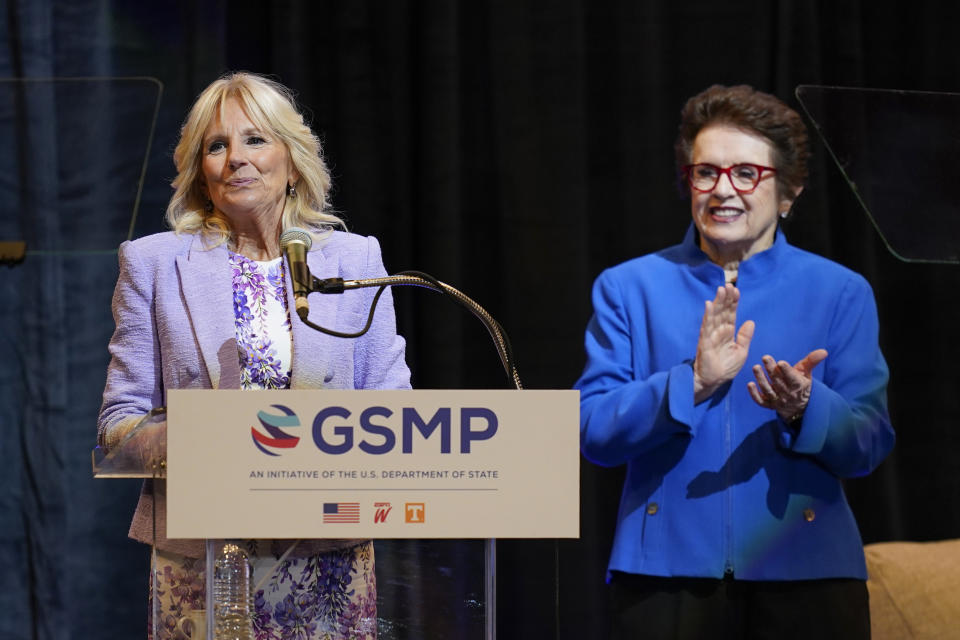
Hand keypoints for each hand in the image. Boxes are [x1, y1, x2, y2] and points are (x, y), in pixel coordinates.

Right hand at [693, 284, 754, 402]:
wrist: (714, 382)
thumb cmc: (726, 367)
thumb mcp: (741, 351)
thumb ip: (745, 337)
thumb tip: (750, 321)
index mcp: (728, 332)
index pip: (731, 313)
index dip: (733, 302)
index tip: (736, 290)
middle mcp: (719, 331)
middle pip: (722, 311)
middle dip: (725, 298)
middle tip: (728, 285)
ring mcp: (711, 335)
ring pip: (715, 315)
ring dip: (717, 302)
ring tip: (721, 289)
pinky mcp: (704, 342)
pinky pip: (706, 327)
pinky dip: (708, 315)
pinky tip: (708, 305)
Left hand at [747, 349, 827, 421]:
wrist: (798, 405)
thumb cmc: (801, 383)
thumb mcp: (807, 372)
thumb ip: (812, 361)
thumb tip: (824, 351)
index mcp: (798, 385)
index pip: (793, 379)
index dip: (787, 371)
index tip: (781, 362)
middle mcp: (787, 394)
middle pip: (778, 382)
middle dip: (771, 370)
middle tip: (765, 357)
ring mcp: (777, 400)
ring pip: (768, 390)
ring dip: (761, 379)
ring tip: (755, 367)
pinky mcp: (768, 405)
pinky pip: (761, 401)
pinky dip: (754, 395)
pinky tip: (749, 384)